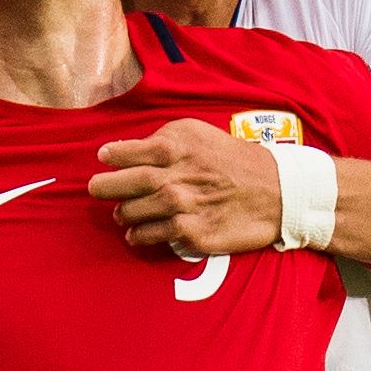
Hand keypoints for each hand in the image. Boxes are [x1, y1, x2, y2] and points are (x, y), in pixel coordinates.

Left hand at [87, 118, 281, 253]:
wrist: (274, 190)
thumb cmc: (231, 159)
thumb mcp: (199, 134)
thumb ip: (165, 139)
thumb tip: (126, 150)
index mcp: (177, 147)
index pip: (131, 151)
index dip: (112, 156)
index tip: (102, 158)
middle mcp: (177, 176)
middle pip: (128, 183)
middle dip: (105, 187)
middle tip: (95, 189)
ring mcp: (183, 205)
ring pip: (135, 211)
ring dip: (122, 213)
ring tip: (120, 214)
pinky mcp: (192, 231)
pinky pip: (154, 235)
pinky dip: (139, 235)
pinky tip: (134, 234)